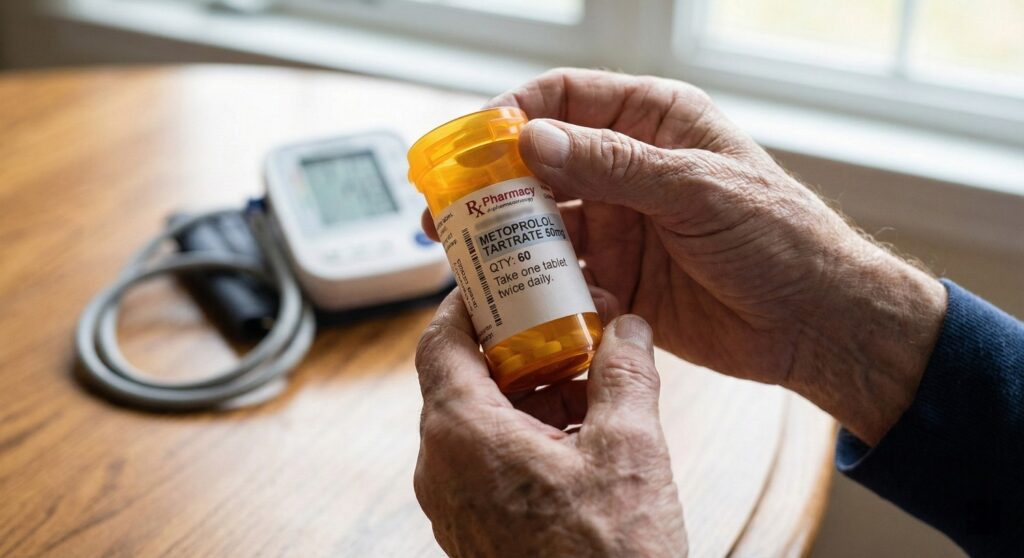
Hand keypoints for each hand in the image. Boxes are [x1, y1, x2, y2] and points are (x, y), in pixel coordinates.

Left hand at [414, 291, 686, 556]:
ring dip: (530, 394)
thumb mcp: (630, 450)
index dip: (469, 301)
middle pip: (462, 378)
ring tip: (590, 383)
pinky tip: (584, 438)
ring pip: (480, 421)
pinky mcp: (475, 529)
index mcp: (461, 434)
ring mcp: (453, 504)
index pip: (439, 339)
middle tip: (566, 326)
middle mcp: (440, 467)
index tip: (501, 279)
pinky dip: (528, 436)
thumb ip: (627, 374)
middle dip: (518, 347)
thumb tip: (631, 328)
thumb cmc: (609, 557)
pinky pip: (488, 462)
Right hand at [423, 69, 946, 444]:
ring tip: (464, 259)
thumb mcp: (696, 189)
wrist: (815, 322)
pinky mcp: (619, 276)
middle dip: (493, 185)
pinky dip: (539, 283)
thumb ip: (614, 165)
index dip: (515, 115)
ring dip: (507, 238)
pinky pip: (563, 273)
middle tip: (444, 212)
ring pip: (545, 221)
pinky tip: (516, 297)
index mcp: (654, 122)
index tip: (471, 146)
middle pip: (542, 163)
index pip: (567, 99)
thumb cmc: (779, 237)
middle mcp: (629, 167)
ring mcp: (622, 223)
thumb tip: (532, 139)